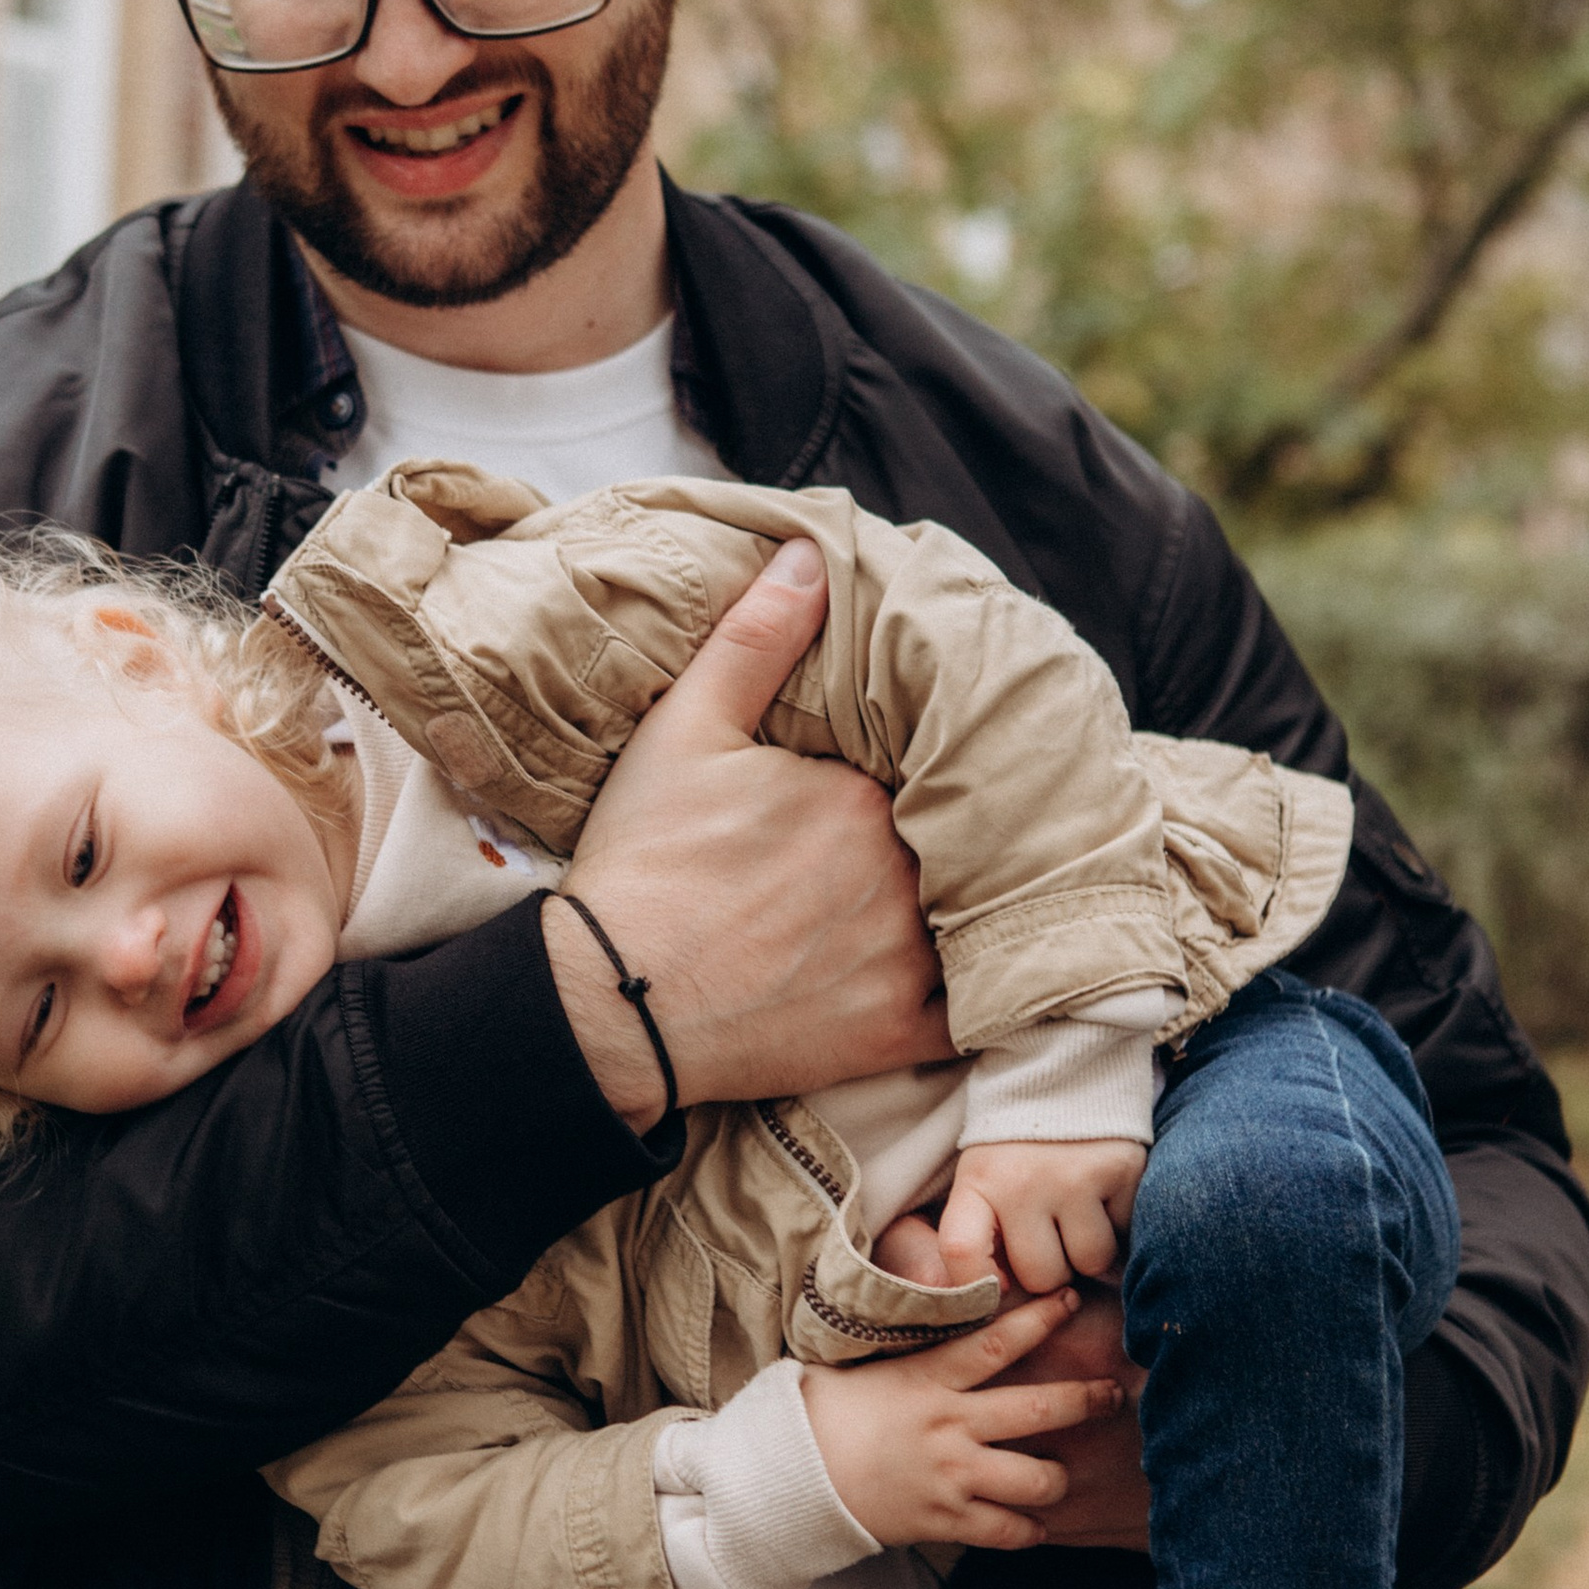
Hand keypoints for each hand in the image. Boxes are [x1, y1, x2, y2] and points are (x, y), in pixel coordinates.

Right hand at [553, 542, 945, 1130]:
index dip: (907, 775)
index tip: (883, 783)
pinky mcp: (896, 1031)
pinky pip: (974, 1012)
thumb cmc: (642, 865)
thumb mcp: (684, 731)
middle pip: (948, 842)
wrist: (609, 1001)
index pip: (921, 771)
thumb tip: (811, 557)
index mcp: (863, 796)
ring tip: (940, 901)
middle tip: (898, 846)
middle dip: (933, 838)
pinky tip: (973, 977)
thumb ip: (756, 641)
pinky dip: (980, 993)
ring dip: (963, 907)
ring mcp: (905, 959)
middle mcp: (902, 874)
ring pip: (969, 917)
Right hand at [799, 1289, 1126, 1550]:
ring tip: (1065, 1474)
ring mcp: (949, 1475)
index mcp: (928, 1379)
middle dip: (1084, 1400)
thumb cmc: (825, 1413)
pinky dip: (1026, 1530)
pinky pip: (1006, 1530)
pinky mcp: (943, 1520)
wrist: (790, 1476)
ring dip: (1058, 1478)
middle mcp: (948, 1425)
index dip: (1040, 1318)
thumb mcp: (869, 1368)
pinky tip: (1033, 1525)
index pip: (997, 1341)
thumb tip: (939, 1314)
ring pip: (1034, 1478)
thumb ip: (913, 1351)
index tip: (1071, 1300)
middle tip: (1113, 1394)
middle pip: (1036, 1408)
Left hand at [938, 1140, 1146, 1293]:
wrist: (1062, 1075)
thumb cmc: (1016, 1150)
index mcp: (978, 1182)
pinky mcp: (1122, 1171)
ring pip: (1091, 1262)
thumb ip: (980, 1236)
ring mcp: (1076, 1177)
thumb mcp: (981, 1179)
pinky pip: (1127, 1234)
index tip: (996, 1289)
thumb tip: (1001, 1301)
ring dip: (1089, 1251)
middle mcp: (1024, 1182)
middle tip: (1050, 1235)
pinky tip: (1105, 1196)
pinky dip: (1120, 1225)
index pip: (961, 1253)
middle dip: (1051, 1269)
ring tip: (1078, 1213)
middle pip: (1042, 1276)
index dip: (976, 1287)